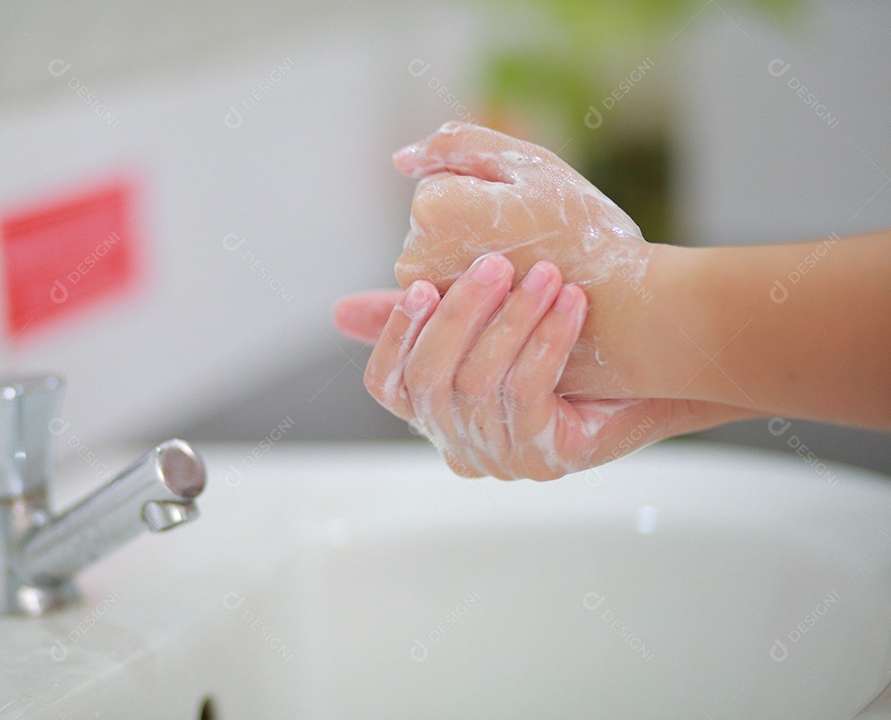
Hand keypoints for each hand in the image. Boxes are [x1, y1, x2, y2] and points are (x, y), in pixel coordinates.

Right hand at [335, 265, 757, 479]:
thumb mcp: (484, 314)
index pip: (387, 386)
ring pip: (480, 387)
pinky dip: (546, 343)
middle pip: (429, 384)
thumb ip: (420, 314)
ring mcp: (502, 458)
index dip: (396, 336)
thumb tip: (340, 313)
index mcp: (435, 412)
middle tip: (492, 265)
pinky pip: (529, 396)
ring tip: (544, 275)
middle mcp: (460, 443)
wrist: (652, 366)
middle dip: (458, 318)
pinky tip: (569, 303)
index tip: (421, 285)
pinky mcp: (547, 459)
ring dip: (511, 323)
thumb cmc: (561, 333)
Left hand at [391, 122, 657, 397]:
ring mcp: (429, 302)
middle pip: (435, 225)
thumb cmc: (581, 231)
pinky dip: (483, 299)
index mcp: (432, 207)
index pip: (441, 182)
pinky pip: (456, 300)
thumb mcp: (527, 165)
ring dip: (478, 264)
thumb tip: (401, 160)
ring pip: (443, 262)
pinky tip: (516, 304)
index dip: (489, 192)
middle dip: (475, 228)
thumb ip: (458, 145)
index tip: (525, 214)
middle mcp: (414, 258)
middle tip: (530, 244)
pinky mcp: (444, 335)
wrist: (621, 312)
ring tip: (527, 273)